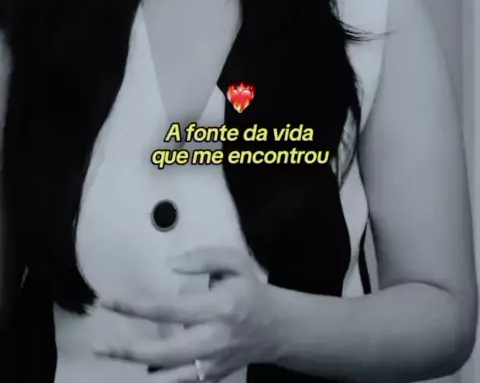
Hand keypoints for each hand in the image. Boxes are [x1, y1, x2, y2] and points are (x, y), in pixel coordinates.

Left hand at [93, 247, 279, 380]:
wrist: (277, 328)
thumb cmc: (250, 289)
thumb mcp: (235, 262)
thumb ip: (204, 258)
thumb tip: (170, 265)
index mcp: (217, 309)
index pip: (167, 310)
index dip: (135, 307)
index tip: (107, 301)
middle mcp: (212, 341)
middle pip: (162, 352)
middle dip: (127, 349)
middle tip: (98, 343)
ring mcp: (211, 365)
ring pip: (166, 375)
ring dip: (134, 366)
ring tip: (108, 353)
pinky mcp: (210, 378)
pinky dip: (155, 380)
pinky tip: (133, 370)